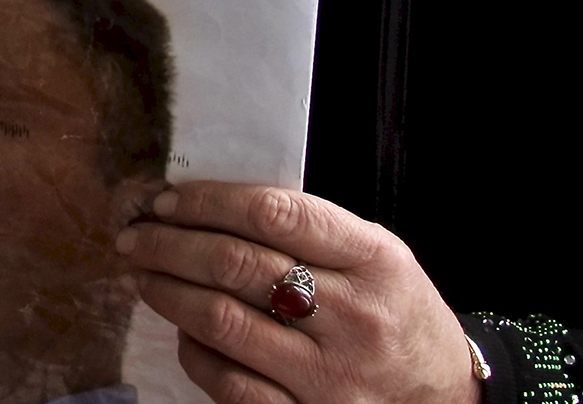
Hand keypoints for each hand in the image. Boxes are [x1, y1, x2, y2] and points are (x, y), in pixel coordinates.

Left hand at [116, 182, 479, 403]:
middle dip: (169, 243)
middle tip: (133, 234)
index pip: (274, 214)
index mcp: (374, 262)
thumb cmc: (397, 316)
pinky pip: (228, 382)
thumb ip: (308, 230)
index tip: (165, 199)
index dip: (208, 201)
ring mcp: (330, 375)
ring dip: (166, 290)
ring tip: (142, 273)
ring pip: (221, 321)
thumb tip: (206, 206)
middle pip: (236, 265)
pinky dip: (192, 350)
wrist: (448, 400)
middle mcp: (354, 317)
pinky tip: (181, 330)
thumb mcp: (377, 259)